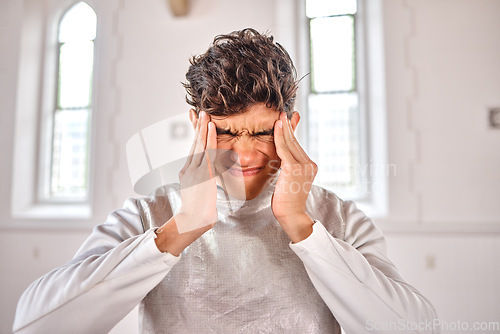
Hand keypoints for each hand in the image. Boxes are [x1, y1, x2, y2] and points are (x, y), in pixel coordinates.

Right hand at [155, 111, 217, 254]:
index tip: (196, 122)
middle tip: (199, 112)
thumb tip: (208, 176)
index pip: (192, 149)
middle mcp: (189, 168)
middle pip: (193, 143)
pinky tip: (211, 127)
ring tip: (205, 114)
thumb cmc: (198, 211)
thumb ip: (202, 181)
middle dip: (196, 127)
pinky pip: (207, 151)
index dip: (195, 135)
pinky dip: (209, 138)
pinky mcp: (202, 172)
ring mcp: (195, 170)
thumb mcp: (198, 192)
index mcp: (187, 172)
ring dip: (202, 128)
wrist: (193, 221)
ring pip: (199, 144)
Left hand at [272, 112, 317, 241]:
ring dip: (283, 128)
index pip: (297, 146)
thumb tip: (282, 159)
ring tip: (279, 116)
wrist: (291, 214)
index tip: (289, 119)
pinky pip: (284, 148)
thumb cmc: (286, 201)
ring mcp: (303, 166)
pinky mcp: (294, 168)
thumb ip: (287, 167)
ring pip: (290, 143)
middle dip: (288, 126)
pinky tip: (276, 126)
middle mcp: (310, 164)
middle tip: (283, 112)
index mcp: (310, 166)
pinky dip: (279, 136)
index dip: (292, 132)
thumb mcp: (288, 180)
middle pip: (295, 142)